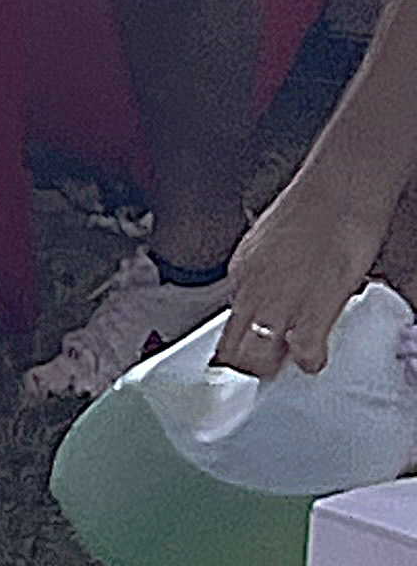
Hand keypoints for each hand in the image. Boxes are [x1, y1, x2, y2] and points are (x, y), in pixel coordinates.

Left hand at [215, 156, 398, 375]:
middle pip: (234, 347)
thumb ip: (264, 272)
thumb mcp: (267, 243)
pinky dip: (308, 361)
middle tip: (255, 377)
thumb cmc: (312, 206)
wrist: (337, 188)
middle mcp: (253, 291)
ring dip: (270, 370)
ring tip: (281, 374)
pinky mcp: (316, 306)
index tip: (237, 357)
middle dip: (243, 368)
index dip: (233, 345)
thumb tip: (269, 289)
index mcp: (240, 274)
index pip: (227, 323)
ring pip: (259, 357)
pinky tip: (313, 362)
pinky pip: (304, 350)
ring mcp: (282, 302)